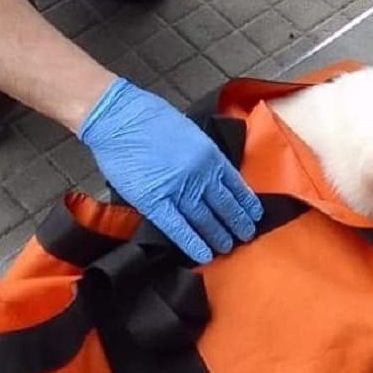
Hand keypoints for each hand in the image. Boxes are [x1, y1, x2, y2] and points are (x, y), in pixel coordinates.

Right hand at [79, 77, 262, 263]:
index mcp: (210, 155)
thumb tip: (212, 174)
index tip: (253, 215)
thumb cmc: (150, 118)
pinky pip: (178, 228)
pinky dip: (192, 243)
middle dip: (237, 224)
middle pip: (225, 206)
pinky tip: (203, 254)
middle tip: (245, 237)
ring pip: (205, 220)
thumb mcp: (190, 131)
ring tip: (226, 247)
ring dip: (218, 236)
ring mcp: (178, 190)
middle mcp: (200, 175)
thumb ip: (204, 155)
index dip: (246, 204)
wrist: (119, 117)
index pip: (236, 186)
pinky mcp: (155, 202)